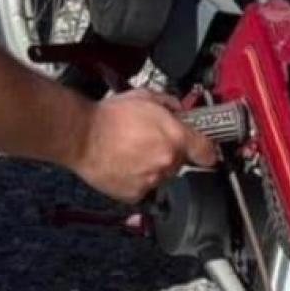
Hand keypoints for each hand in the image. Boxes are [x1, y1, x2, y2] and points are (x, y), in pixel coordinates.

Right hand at [72, 90, 219, 204]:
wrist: (82, 136)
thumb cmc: (108, 116)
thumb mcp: (145, 96)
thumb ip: (169, 104)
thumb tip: (178, 110)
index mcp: (176, 138)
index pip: (208, 152)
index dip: (205, 149)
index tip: (203, 149)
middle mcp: (167, 161)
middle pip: (181, 162)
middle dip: (170, 152)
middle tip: (150, 140)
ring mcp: (152, 180)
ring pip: (162, 175)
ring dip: (153, 165)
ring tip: (132, 151)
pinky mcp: (135, 194)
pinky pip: (145, 187)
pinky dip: (138, 179)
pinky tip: (125, 164)